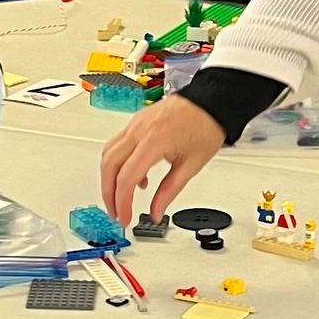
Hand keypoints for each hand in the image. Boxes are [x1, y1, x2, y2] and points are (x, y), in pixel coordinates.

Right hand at [100, 95, 226, 222]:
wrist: (211, 101)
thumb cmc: (206, 126)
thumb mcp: (191, 166)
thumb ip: (169, 192)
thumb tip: (156, 212)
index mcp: (154, 142)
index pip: (127, 178)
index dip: (122, 203)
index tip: (124, 218)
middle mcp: (139, 131)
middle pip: (110, 166)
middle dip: (108, 194)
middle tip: (116, 212)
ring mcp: (135, 124)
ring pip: (108, 154)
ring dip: (108, 179)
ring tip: (119, 198)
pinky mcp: (136, 122)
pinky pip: (117, 144)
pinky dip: (118, 164)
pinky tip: (135, 178)